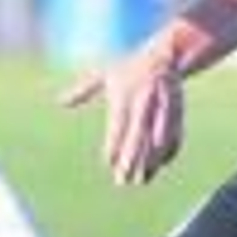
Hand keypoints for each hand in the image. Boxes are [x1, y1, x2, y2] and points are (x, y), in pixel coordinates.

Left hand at [61, 48, 184, 185]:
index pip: (118, 124)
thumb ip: (83, 90)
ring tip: (141, 181)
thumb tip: (59, 101)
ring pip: (158, 139)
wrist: (165, 54)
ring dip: (150, 162)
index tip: (107, 164)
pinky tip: (157, 168)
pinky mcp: (178, 113)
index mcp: (125, 94)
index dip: (113, 145)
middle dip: (131, 158)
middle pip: (138, 134)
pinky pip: (174, 136)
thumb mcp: (106, 74)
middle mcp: (144, 101)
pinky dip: (167, 153)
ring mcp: (163, 108)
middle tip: (123, 181)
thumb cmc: (129, 67)